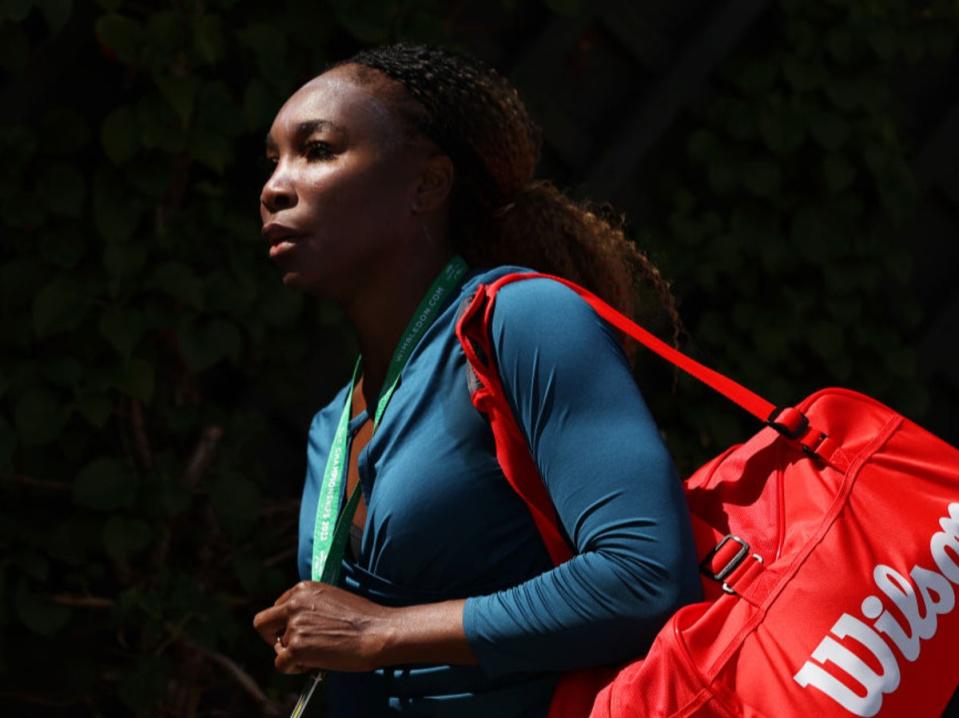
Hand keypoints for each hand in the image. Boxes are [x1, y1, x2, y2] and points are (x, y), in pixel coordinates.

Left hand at [252, 581, 394, 673]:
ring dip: (293, 654)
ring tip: (318, 654)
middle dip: (273, 637)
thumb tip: (297, 624)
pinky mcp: (296, 647)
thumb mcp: (332, 599)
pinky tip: (314, 663)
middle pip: (262, 623)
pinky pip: (281, 664)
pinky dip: (294, 669)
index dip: (285, 623)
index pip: (277, 607)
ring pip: (277, 648)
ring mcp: (294, 626)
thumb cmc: (363, 619)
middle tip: (292, 647)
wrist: (378, 632)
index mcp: (303, 589)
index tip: (298, 632)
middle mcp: (294, 604)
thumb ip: (310, 607)